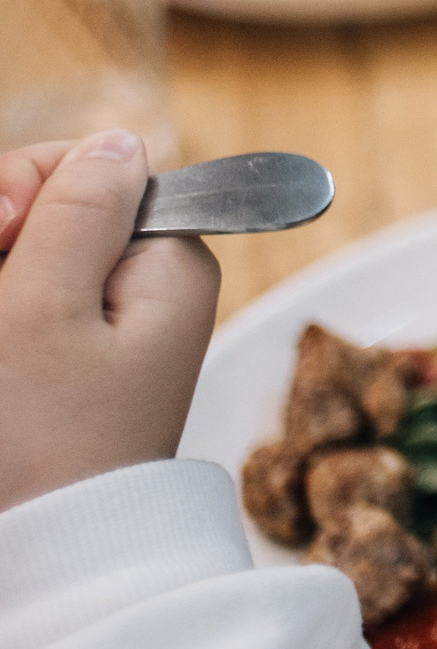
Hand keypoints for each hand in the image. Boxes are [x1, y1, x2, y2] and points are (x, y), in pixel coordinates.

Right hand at [0, 132, 220, 515]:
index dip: (30, 185)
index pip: (99, 167)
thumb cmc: (39, 441)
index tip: (1, 230)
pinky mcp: (58, 357)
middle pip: (53, 206)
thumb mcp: (47, 310)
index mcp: (168, 260)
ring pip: (25, 253)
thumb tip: (122, 137)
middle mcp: (144, 284)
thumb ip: (77, 212)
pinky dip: (1, 307)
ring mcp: (97, 323)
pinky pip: (21, 298)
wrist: (35, 551)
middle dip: (1, 230)